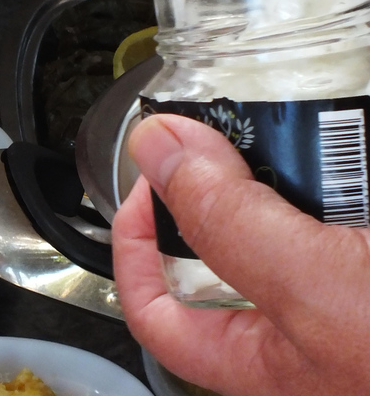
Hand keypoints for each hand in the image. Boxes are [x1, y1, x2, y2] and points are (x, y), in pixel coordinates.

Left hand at [112, 114, 369, 395]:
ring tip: (295, 120)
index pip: (155, 312)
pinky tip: (348, 137)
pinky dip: (341, 162)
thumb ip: (233, 227)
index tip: (146, 182)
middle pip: (222, 245)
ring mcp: (343, 287)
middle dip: (218, 182)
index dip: (131, 246)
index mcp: (261, 358)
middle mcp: (298, 324)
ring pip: (288, 212)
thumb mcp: (318, 292)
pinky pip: (340, 199)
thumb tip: (155, 150)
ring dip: (289, 162)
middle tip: (226, 126)